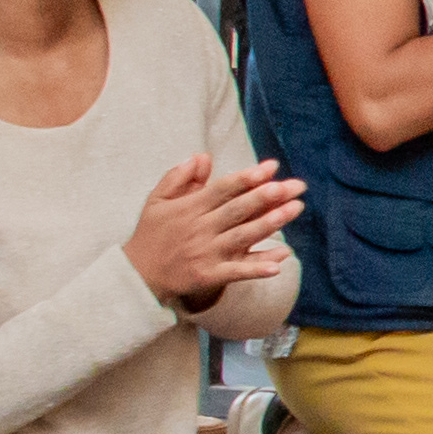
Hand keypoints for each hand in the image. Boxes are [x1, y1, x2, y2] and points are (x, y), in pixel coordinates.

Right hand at [128, 155, 303, 306]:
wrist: (137, 275)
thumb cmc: (151, 234)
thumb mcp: (157, 200)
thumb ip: (178, 177)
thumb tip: (202, 157)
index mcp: (190, 208)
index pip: (224, 189)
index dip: (248, 177)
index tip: (272, 167)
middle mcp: (200, 229)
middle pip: (238, 210)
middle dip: (267, 196)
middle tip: (294, 186)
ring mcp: (206, 253)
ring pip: (243, 236)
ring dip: (270, 223)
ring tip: (295, 209)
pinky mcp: (209, 276)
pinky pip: (237, 272)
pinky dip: (257, 268)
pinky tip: (279, 263)